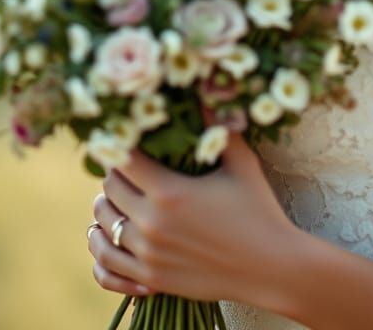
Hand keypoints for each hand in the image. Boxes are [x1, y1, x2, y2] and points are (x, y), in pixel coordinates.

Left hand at [86, 132, 297, 307]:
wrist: (272, 267)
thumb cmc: (259, 210)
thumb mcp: (241, 163)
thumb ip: (218, 128)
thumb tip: (208, 90)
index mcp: (169, 192)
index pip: (122, 162)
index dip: (120, 147)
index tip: (124, 140)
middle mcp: (152, 224)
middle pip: (109, 191)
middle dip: (114, 175)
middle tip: (126, 168)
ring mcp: (149, 256)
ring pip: (102, 227)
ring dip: (105, 210)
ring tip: (114, 199)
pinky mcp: (152, 281)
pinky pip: (107, 267)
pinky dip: (100, 251)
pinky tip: (105, 239)